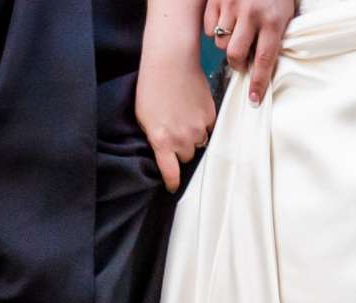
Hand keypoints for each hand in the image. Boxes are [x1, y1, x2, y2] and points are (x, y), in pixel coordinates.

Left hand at [136, 49, 216, 191]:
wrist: (170, 62)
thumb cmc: (151, 88)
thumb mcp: (144, 118)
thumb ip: (156, 139)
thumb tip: (164, 151)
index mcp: (162, 142)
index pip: (172, 174)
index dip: (172, 182)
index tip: (173, 186)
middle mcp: (183, 140)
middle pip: (187, 157)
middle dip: (182, 149)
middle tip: (176, 133)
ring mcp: (199, 129)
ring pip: (200, 143)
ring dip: (194, 136)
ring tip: (185, 118)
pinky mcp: (211, 116)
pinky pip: (210, 128)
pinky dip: (203, 123)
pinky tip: (194, 109)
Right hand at [205, 0, 295, 107]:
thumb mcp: (285, 14)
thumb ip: (274, 38)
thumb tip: (260, 66)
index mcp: (273, 21)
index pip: (264, 60)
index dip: (258, 82)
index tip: (254, 99)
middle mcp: (251, 14)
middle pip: (235, 54)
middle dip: (237, 63)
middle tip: (242, 61)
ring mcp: (232, 5)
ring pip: (220, 41)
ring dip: (226, 44)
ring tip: (236, 35)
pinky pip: (208, 26)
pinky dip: (214, 29)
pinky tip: (225, 22)